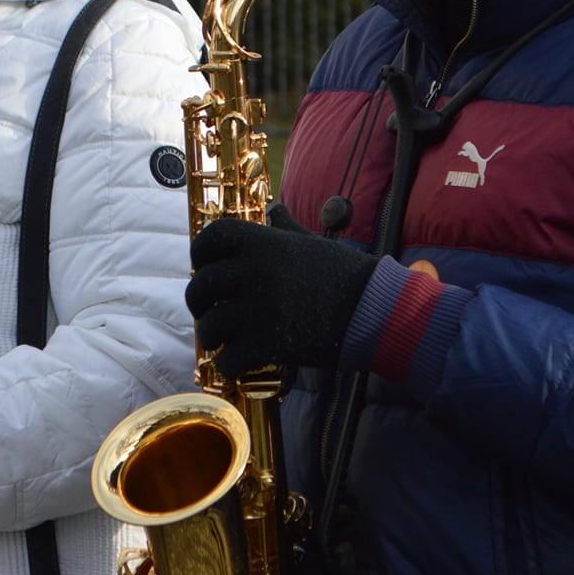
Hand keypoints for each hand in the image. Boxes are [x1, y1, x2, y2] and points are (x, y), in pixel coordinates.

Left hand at [185, 204, 379, 379]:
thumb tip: (274, 209)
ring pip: (210, 327)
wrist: (374, 309)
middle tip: (208, 311)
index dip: (200, 254)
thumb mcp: (311, 243)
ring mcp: (259, 308)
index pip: (210, 239)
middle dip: (198, 302)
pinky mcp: (269, 343)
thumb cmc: (345, 274)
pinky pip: (229, 359)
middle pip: (201, 286)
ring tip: (224, 340)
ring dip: (213, 337)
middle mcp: (254, 271)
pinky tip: (241, 361)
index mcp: (261, 242)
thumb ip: (285, 228)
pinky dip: (230, 364)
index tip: (204, 267)